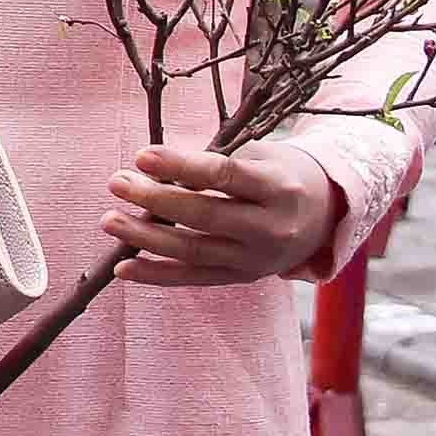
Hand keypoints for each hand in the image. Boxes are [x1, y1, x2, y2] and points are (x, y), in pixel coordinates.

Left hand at [103, 145, 338, 285]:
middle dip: (155, 199)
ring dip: (147, 237)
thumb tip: (154, 169)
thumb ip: (215, 161)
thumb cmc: (280, 174)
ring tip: (110, 220)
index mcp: (278, 187)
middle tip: (117, 183)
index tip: (142, 156)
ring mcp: (256, 259)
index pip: (224, 176)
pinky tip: (124, 266)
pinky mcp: (242, 278)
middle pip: (205, 216)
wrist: (325, 215)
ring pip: (195, 251)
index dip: (181, 166)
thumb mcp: (260, 155)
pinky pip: (195, 279)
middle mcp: (270, 227)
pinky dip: (157, 275)